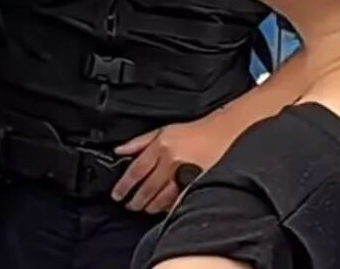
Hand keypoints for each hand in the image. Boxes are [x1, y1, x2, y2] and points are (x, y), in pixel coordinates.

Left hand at [112, 118, 228, 213]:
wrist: (222, 136)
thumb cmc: (192, 133)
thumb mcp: (163, 130)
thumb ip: (140, 142)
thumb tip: (119, 151)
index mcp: (162, 146)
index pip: (137, 169)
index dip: (125, 185)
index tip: (117, 194)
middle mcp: (172, 161)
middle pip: (148, 187)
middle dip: (136, 200)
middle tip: (129, 205)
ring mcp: (186, 175)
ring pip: (163, 198)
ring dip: (150, 206)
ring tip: (143, 208)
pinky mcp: (198, 186)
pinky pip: (179, 201)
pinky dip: (168, 207)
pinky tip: (163, 209)